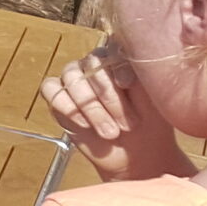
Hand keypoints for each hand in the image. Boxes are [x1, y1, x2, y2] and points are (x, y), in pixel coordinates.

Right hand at [40, 45, 191, 180]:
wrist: (138, 157)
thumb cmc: (151, 126)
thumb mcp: (155, 100)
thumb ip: (140, 77)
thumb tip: (126, 63)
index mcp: (119, 61)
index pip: (109, 48)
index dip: (115, 65)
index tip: (127, 85)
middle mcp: (94, 66)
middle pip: (90, 65)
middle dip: (108, 96)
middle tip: (127, 125)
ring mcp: (74, 81)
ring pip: (71, 78)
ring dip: (91, 107)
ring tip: (110, 133)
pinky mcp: (58, 98)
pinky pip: (51, 90)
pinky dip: (67, 106)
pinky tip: (84, 124)